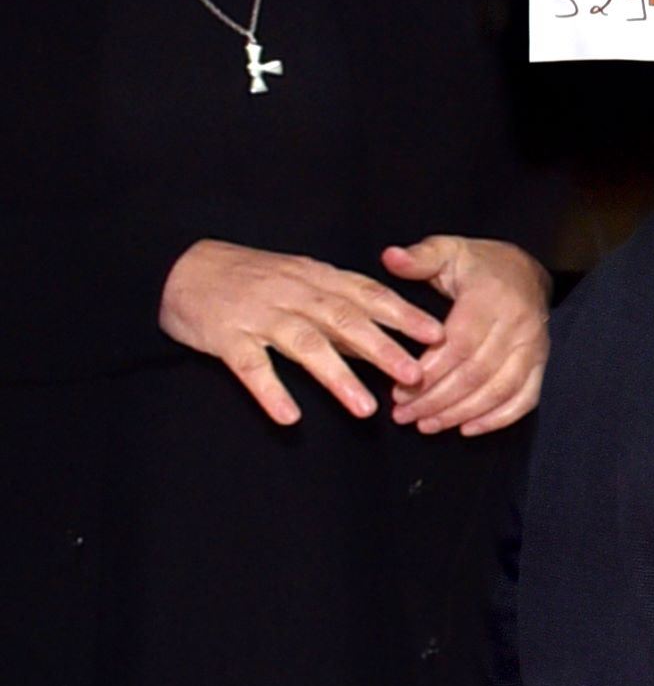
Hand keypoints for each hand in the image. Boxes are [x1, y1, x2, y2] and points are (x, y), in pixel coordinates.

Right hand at [161, 240, 444, 425]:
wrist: (183, 268)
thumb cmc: (253, 278)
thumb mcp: (302, 280)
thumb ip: (342, 307)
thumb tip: (387, 336)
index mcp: (317, 278)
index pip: (368, 294)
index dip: (404, 314)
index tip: (437, 335)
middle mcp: (294, 294)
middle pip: (345, 320)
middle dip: (383, 348)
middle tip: (415, 375)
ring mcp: (260, 316)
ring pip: (305, 345)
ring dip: (338, 377)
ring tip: (366, 409)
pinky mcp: (226, 338)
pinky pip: (251, 367)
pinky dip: (271, 392)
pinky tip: (290, 417)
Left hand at [383, 236, 550, 436]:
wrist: (524, 270)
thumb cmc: (479, 266)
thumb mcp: (448, 251)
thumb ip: (419, 257)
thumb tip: (391, 257)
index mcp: (490, 297)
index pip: (460, 344)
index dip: (430, 372)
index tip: (398, 390)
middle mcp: (517, 323)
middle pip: (475, 373)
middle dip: (436, 400)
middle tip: (403, 415)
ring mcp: (533, 345)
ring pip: (498, 390)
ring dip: (460, 413)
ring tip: (426, 425)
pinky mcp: (541, 362)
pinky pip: (525, 398)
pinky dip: (498, 419)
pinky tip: (467, 428)